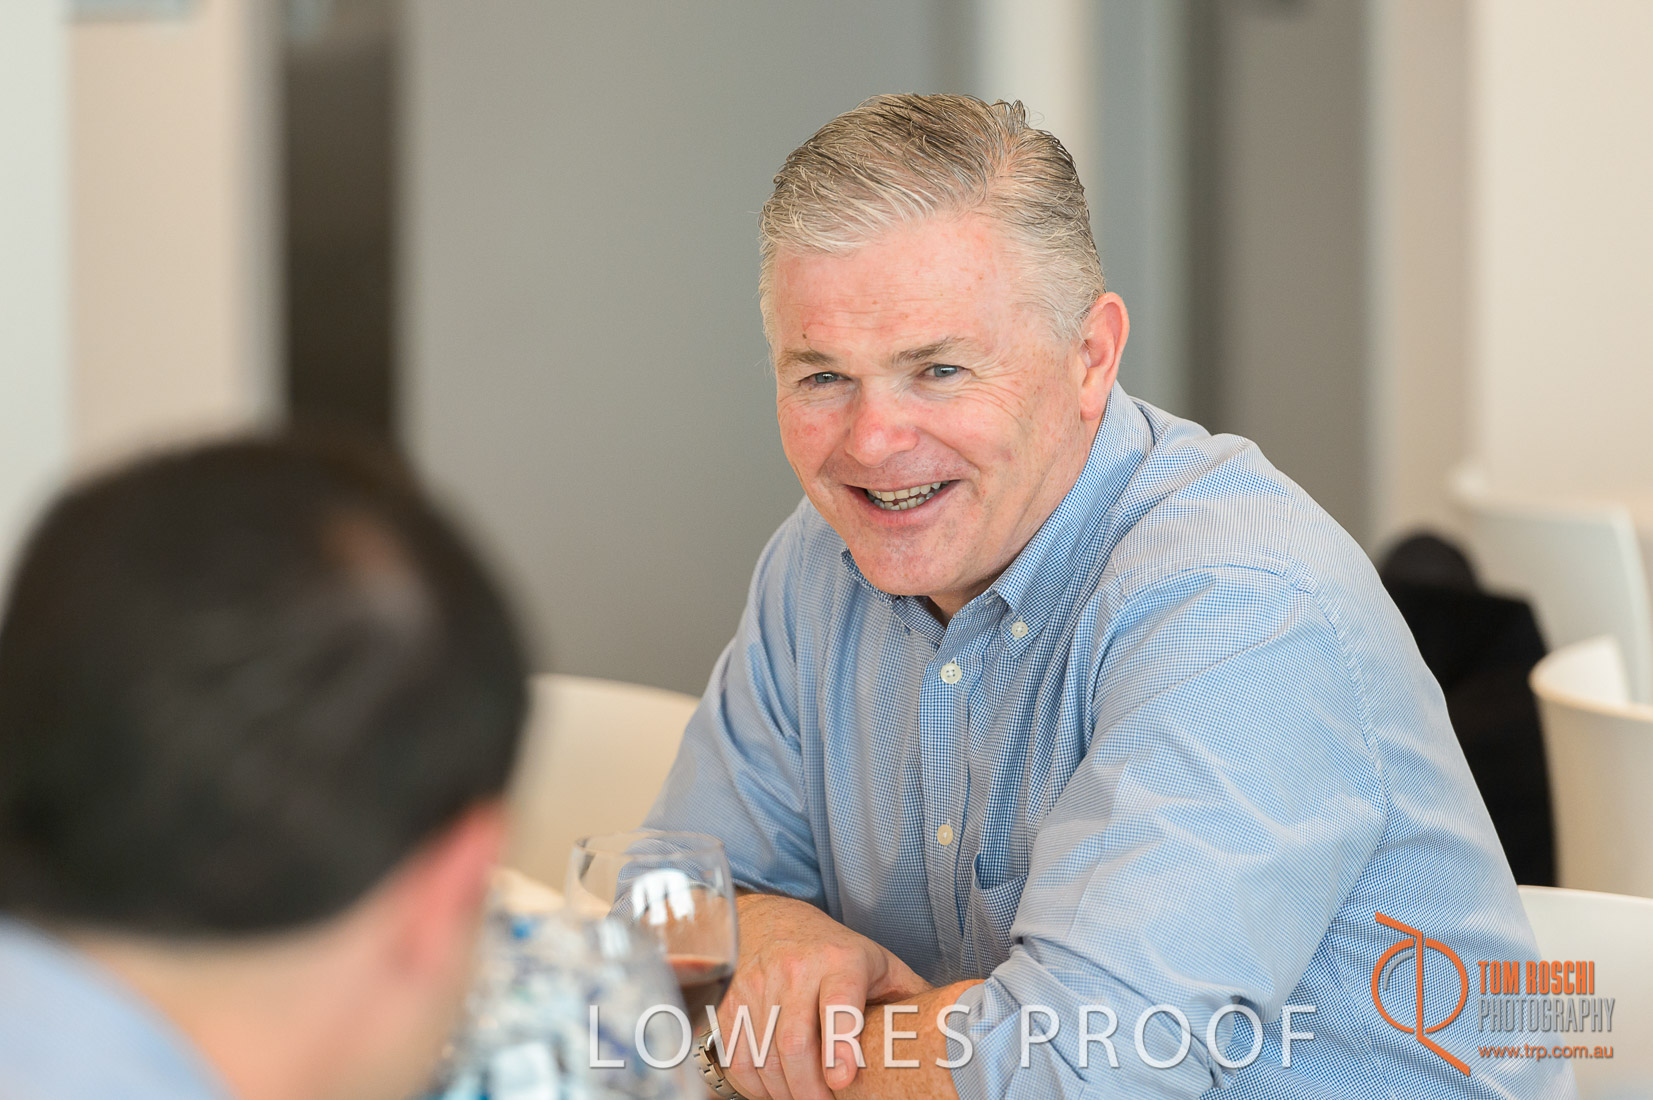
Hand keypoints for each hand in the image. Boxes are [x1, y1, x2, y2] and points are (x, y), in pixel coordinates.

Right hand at [715, 894, 930, 1099]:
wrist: (767, 920)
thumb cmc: (833, 950)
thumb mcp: (879, 962)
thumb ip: (910, 998)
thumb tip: (953, 1039)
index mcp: (841, 960)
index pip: (839, 1003)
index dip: (840, 1044)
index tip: (843, 1080)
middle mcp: (795, 969)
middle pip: (795, 1043)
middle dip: (810, 1090)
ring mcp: (757, 985)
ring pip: (764, 1056)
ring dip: (784, 1093)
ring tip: (805, 1099)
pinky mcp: (728, 1003)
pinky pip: (737, 1058)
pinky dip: (755, 1086)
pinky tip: (775, 1090)